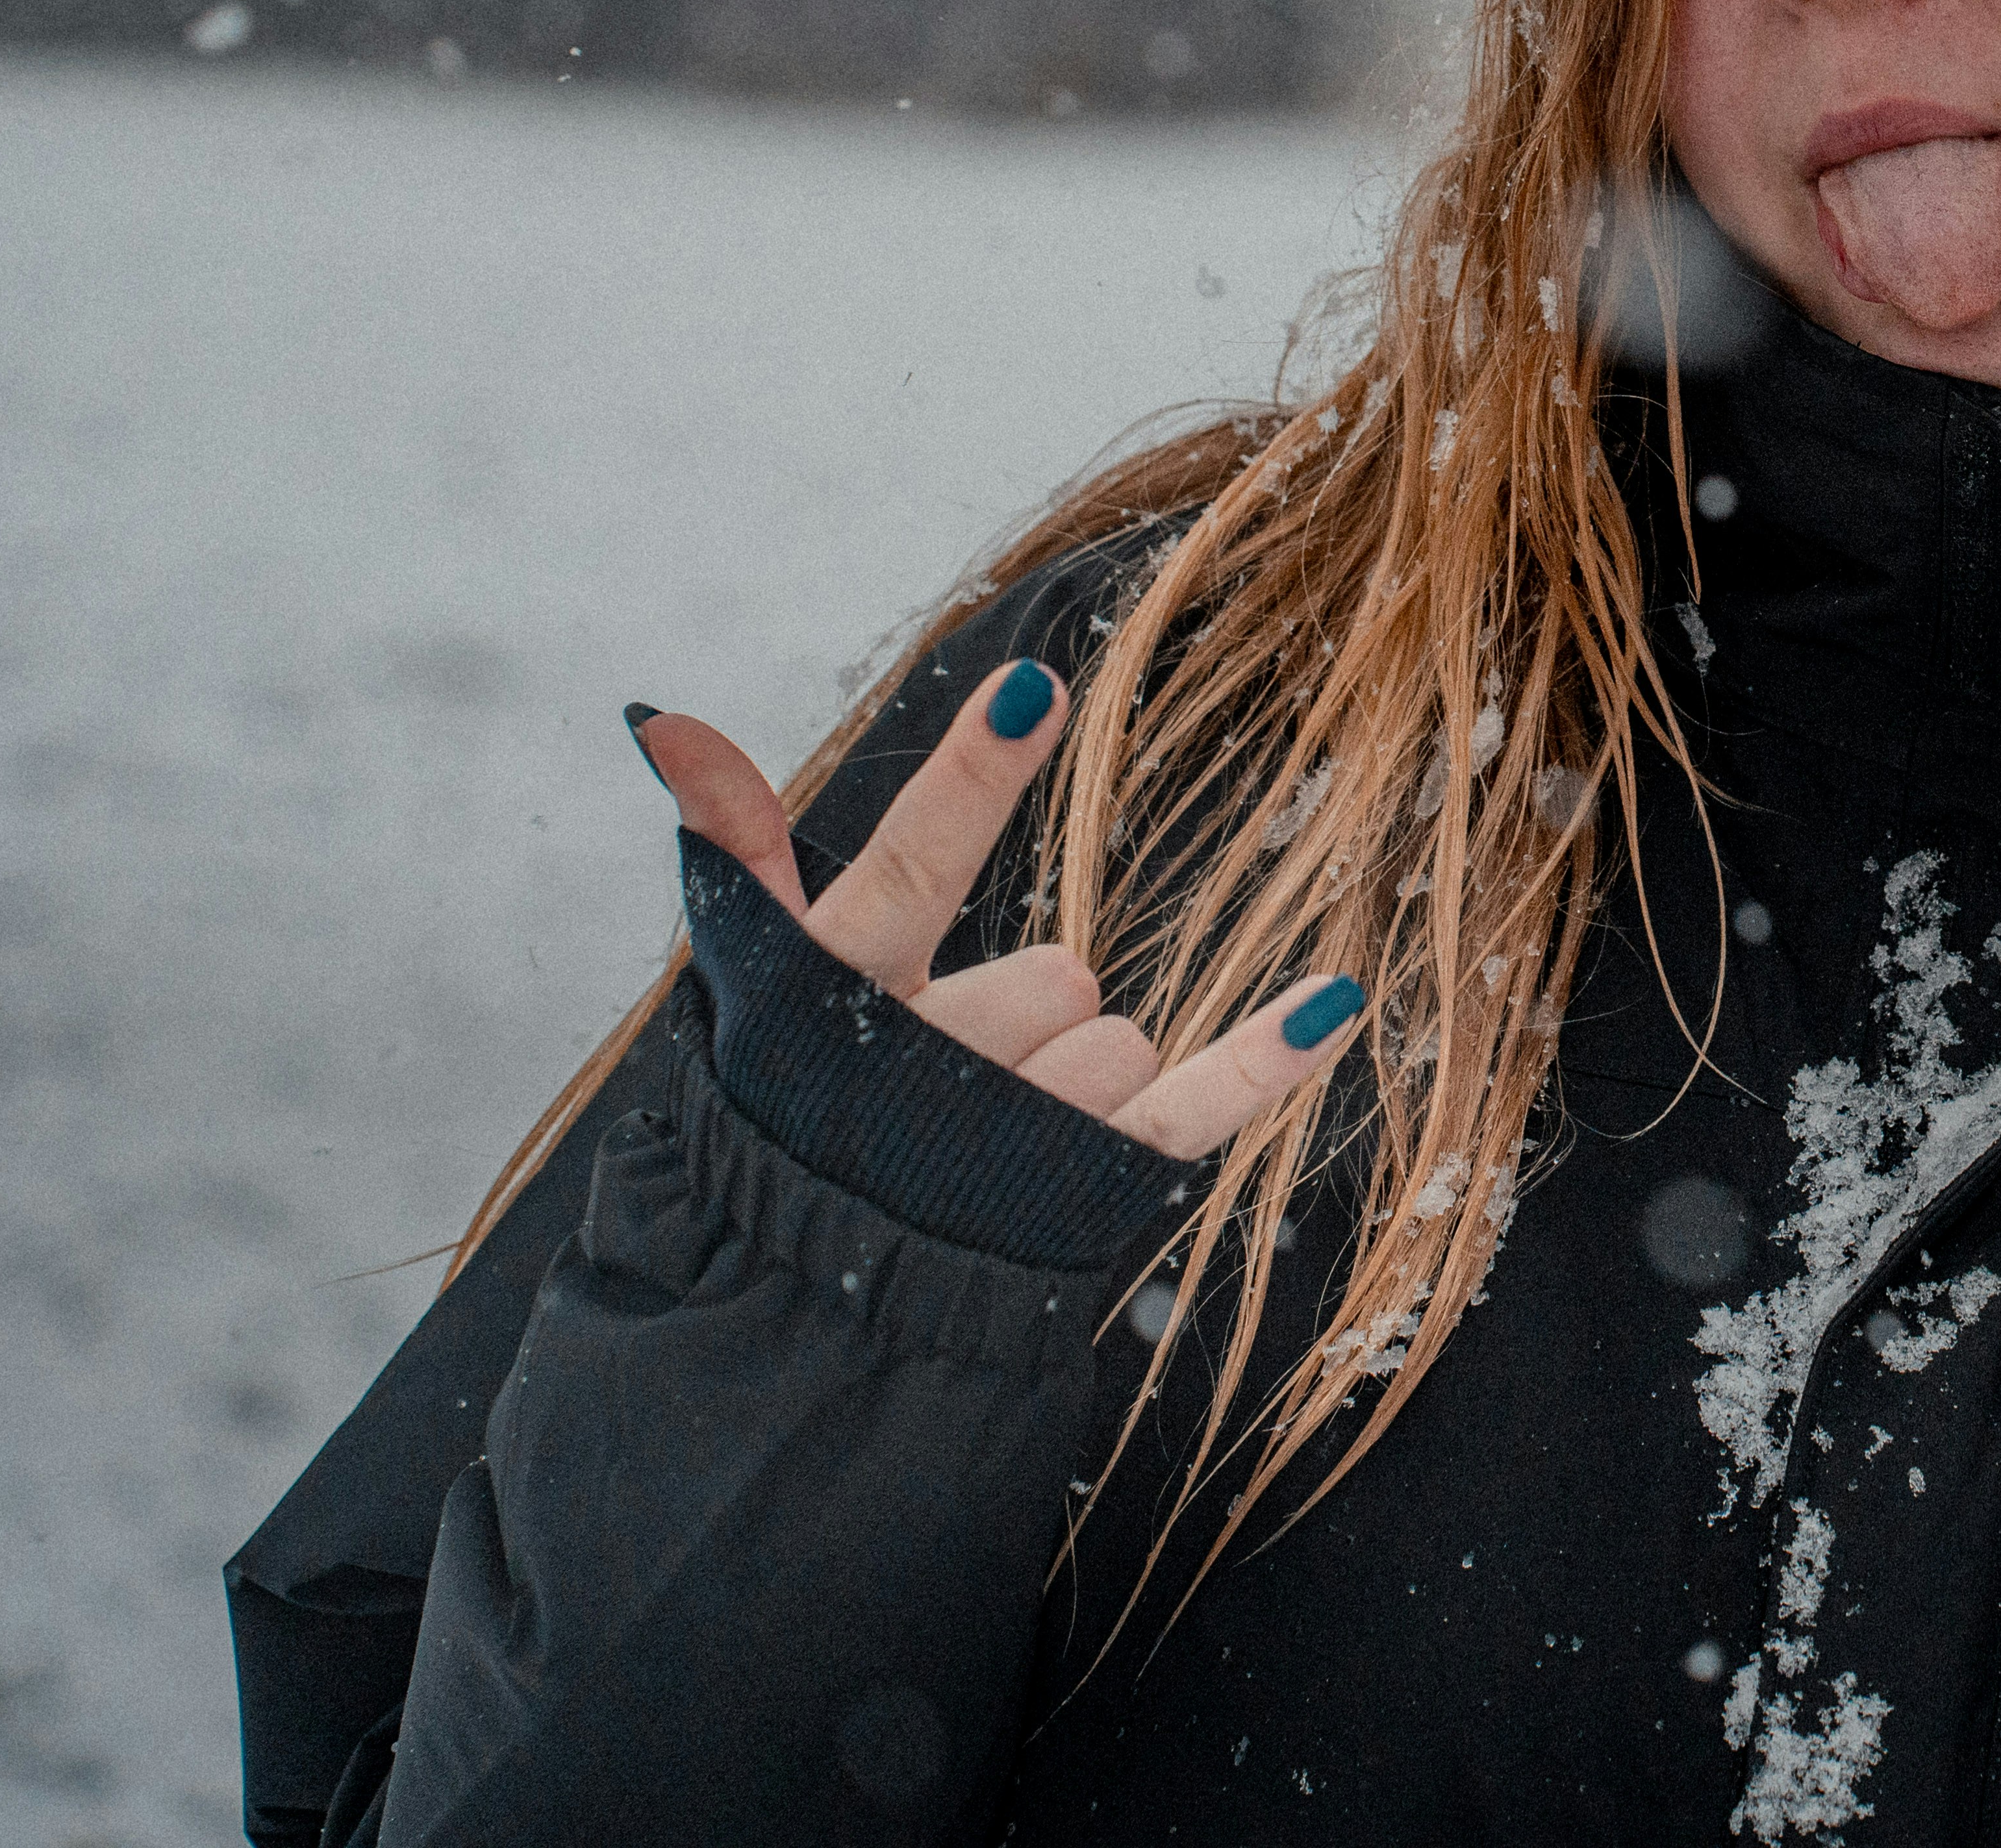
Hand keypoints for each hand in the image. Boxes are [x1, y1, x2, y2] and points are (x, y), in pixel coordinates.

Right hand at [629, 660, 1363, 1161]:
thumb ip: (735, 856)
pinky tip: (1333, 1002)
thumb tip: (667, 725)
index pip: (908, 870)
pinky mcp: (1085, 1192)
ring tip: (996, 1143)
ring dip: (1075, 1080)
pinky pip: (1194, 1113)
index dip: (970, 782)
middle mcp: (927, 1068)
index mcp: (836, 1001)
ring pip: (1117, 1044)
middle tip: (948, 1086)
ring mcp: (1011, 1137)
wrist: (805, 1314)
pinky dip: (1267, 1062)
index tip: (1037, 686)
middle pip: (1055, 978)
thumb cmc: (794, 1123)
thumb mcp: (752, 993)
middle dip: (1019, 1019)